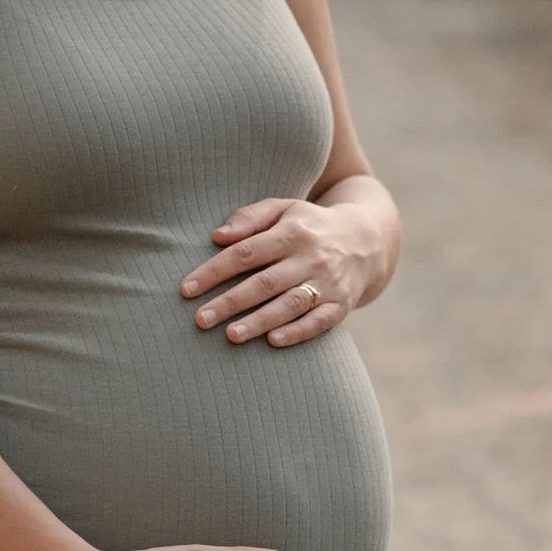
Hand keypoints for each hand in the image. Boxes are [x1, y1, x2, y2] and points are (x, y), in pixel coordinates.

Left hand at [179, 196, 378, 347]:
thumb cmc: (308, 226)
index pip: (246, 252)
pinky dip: (297, 332)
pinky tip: (273, 342)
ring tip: (230, 336)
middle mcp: (311, 258)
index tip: (186, 289)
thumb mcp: (283, 209)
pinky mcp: (341, 305)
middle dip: (230, 302)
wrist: (365, 241)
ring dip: (260, 321)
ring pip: (290, 304)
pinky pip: (319, 321)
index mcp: (291, 232)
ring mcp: (328, 283)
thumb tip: (217, 236)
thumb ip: (250, 217)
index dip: (214, 271)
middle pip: (265, 282)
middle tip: (200, 320)